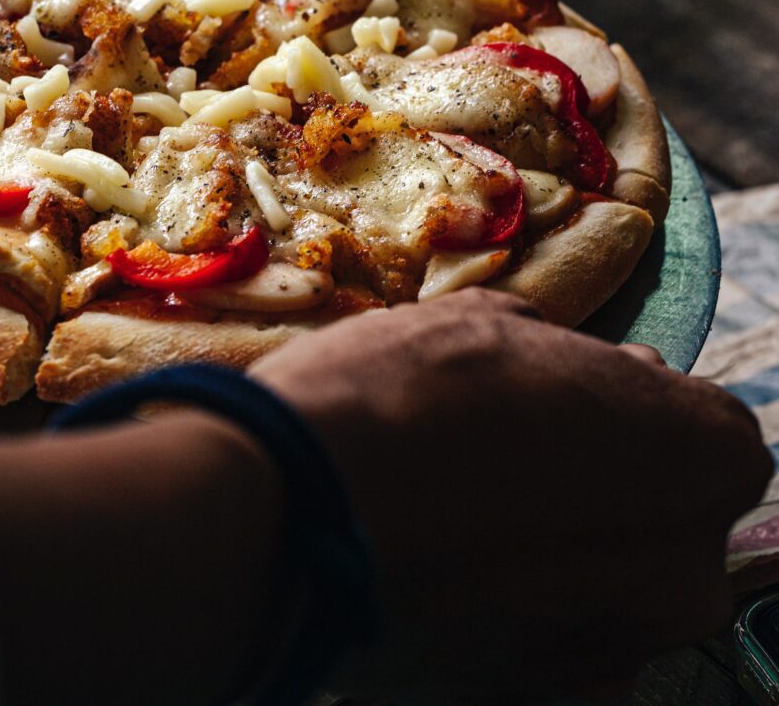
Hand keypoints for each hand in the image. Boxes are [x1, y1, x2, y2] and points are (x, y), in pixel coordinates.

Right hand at [250, 288, 771, 701]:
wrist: (289, 513)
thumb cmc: (401, 394)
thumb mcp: (485, 324)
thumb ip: (558, 352)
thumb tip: (567, 368)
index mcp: (695, 458)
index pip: (703, 426)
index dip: (634, 402)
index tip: (573, 394)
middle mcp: (682, 572)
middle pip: (662, 511)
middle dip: (606, 476)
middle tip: (513, 446)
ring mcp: (612, 650)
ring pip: (606, 579)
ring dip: (558, 541)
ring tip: (464, 501)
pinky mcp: (534, 695)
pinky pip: (549, 632)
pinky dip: (514, 597)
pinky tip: (445, 554)